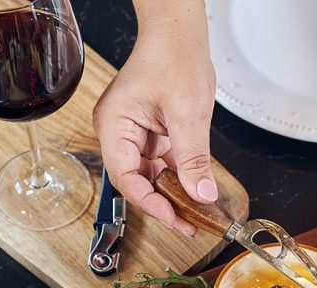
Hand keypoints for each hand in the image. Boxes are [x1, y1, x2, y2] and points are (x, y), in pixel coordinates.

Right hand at [93, 23, 216, 236]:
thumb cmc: (174, 56)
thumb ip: (193, 158)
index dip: (150, 203)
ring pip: (152, 176)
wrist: (180, 33)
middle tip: (189, 226)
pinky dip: (180, 178)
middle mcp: (120, 133)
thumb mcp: (188, 112)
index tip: (174, 218)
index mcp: (114, 126)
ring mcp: (135, 134)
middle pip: (138, 182)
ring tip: (196, 215)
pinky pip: (163, 163)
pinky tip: (196, 192)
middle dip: (164, 205)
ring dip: (174, 194)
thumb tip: (201, 194)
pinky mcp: (152, 134)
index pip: (126, 178)